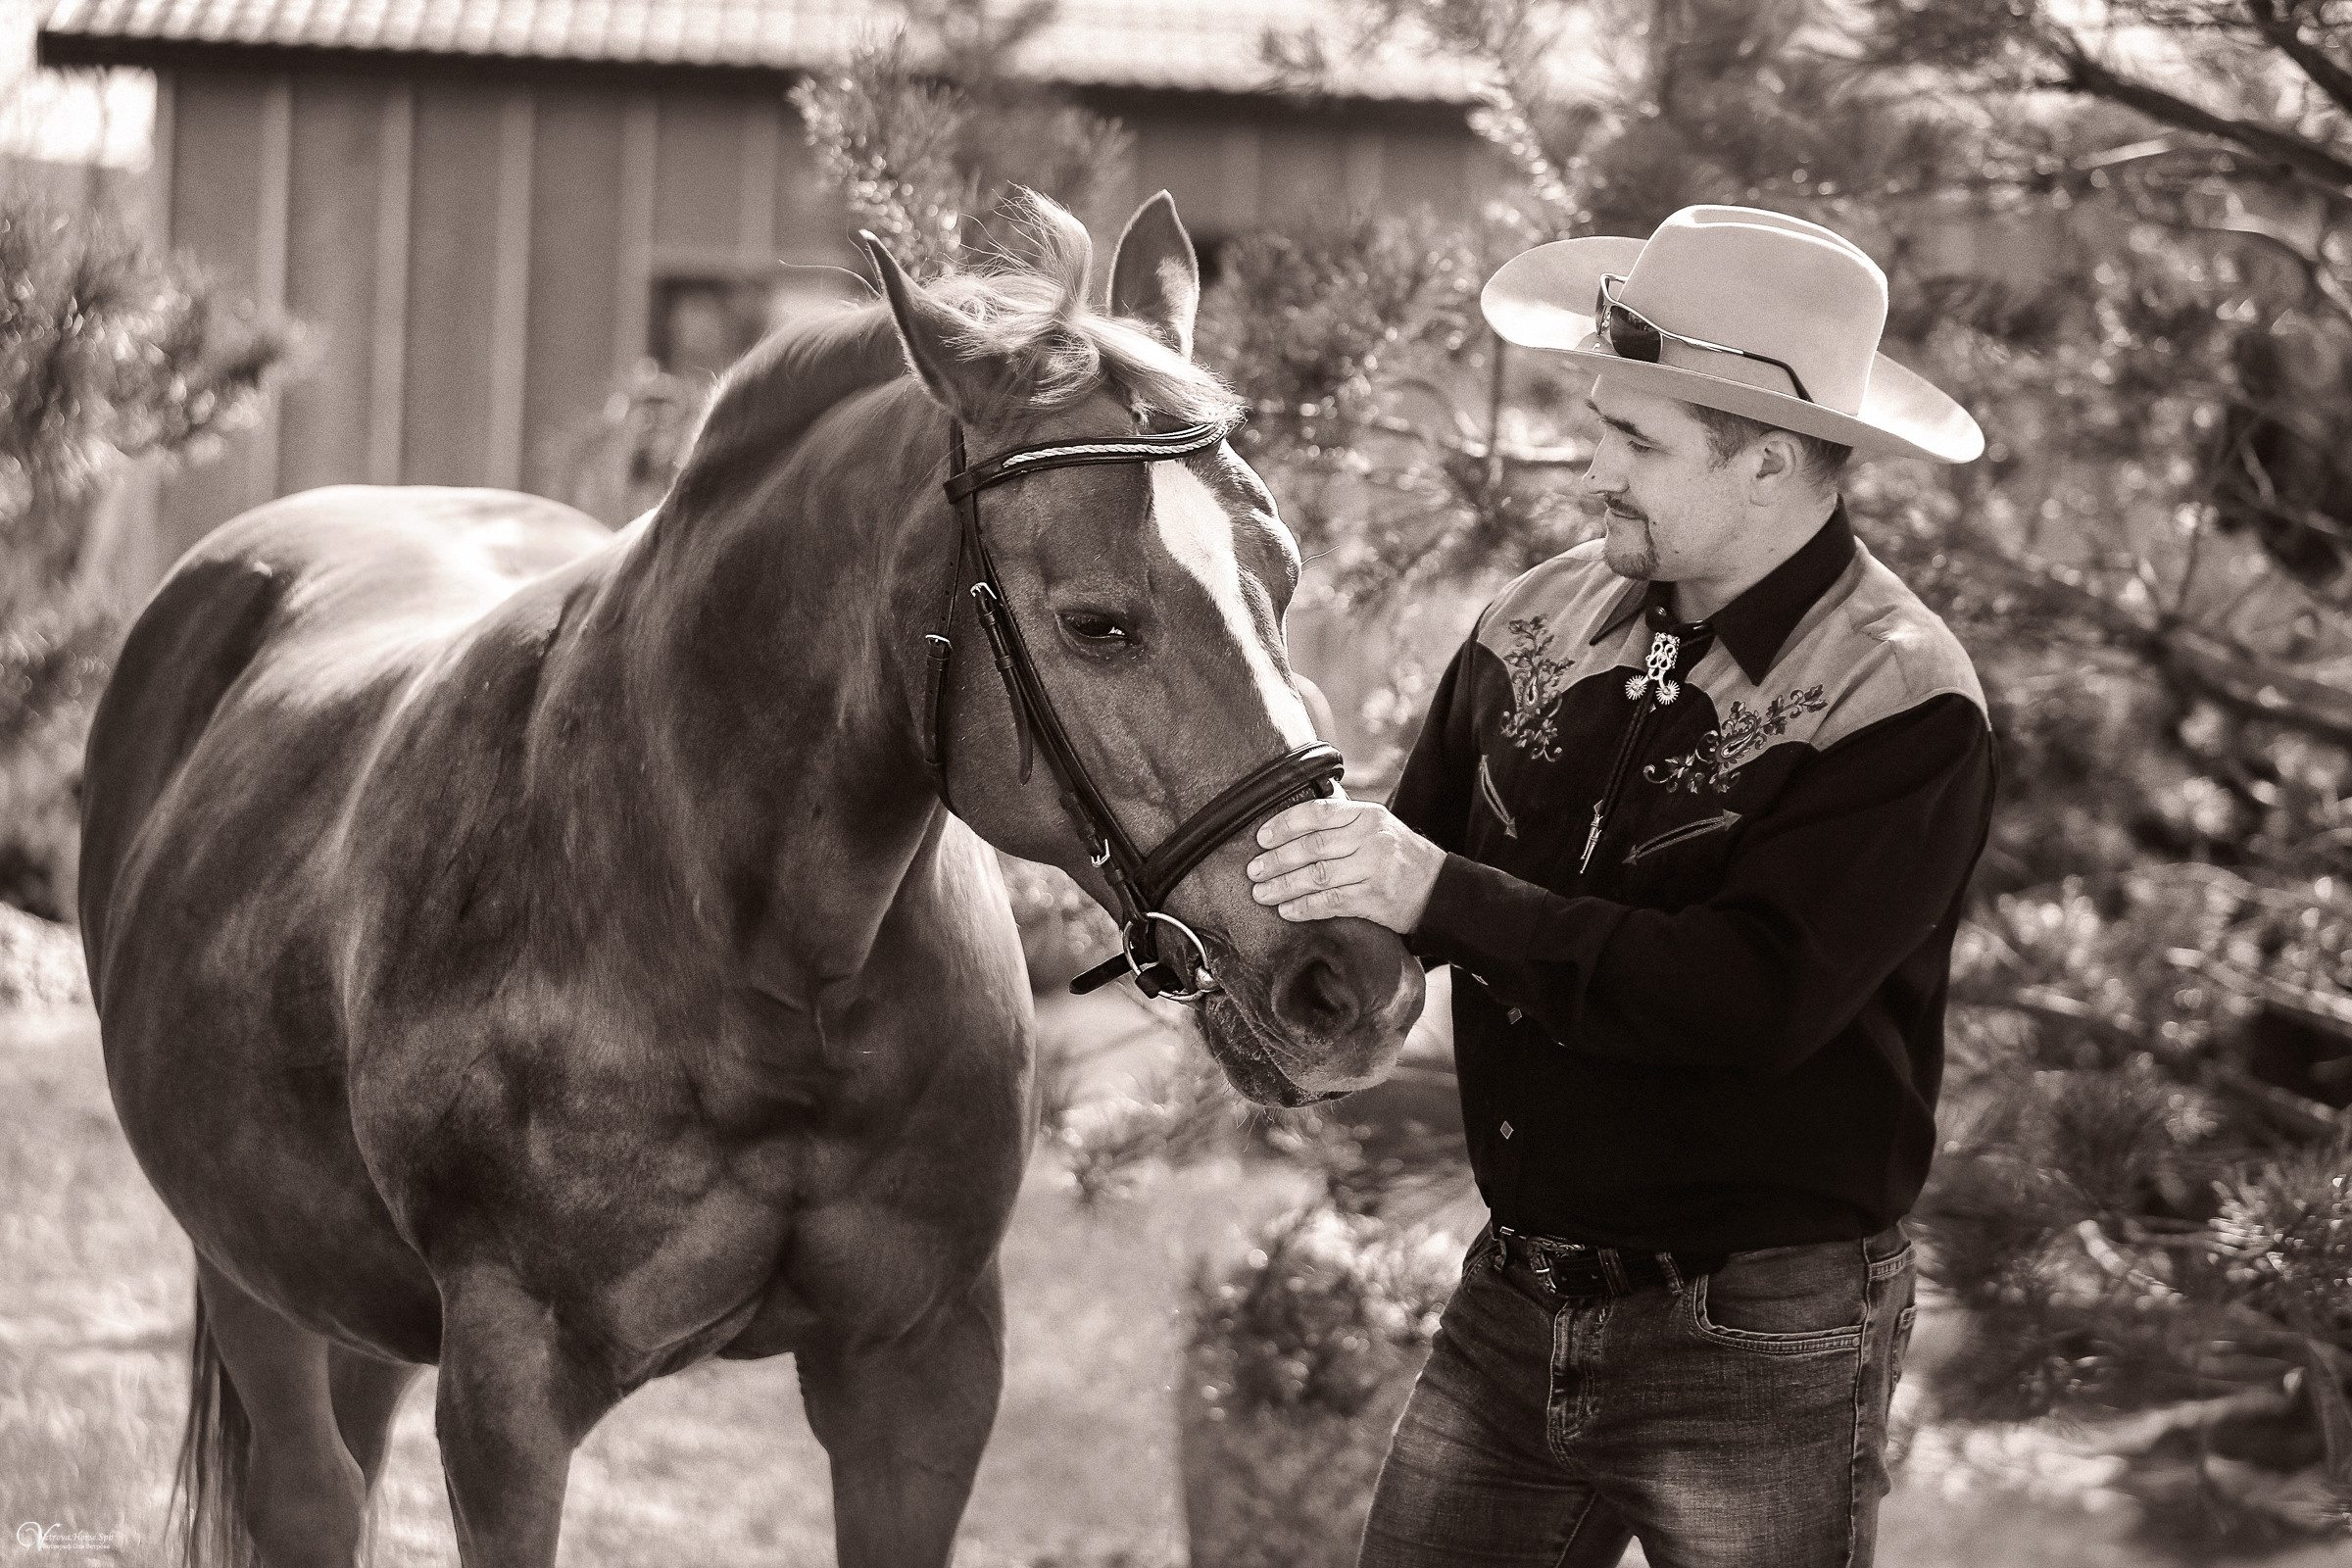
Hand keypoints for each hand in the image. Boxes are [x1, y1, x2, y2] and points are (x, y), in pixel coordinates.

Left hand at [1245, 799, 1445, 933]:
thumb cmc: (1399, 855)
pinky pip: (1331, 903)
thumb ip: (1341, 821)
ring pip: (1317, 876)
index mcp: (1367, 815)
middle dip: (1277, 860)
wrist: (1440, 889)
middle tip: (1253, 870)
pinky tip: (1286, 911)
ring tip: (1261, 893)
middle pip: (1312, 847)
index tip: (1261, 837)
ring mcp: (1373, 870)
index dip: (1285, 824)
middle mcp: (1370, 839)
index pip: (1318, 813)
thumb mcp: (1377, 826)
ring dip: (1283, 886)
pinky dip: (1304, 907)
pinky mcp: (1374, 899)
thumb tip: (1291, 823)